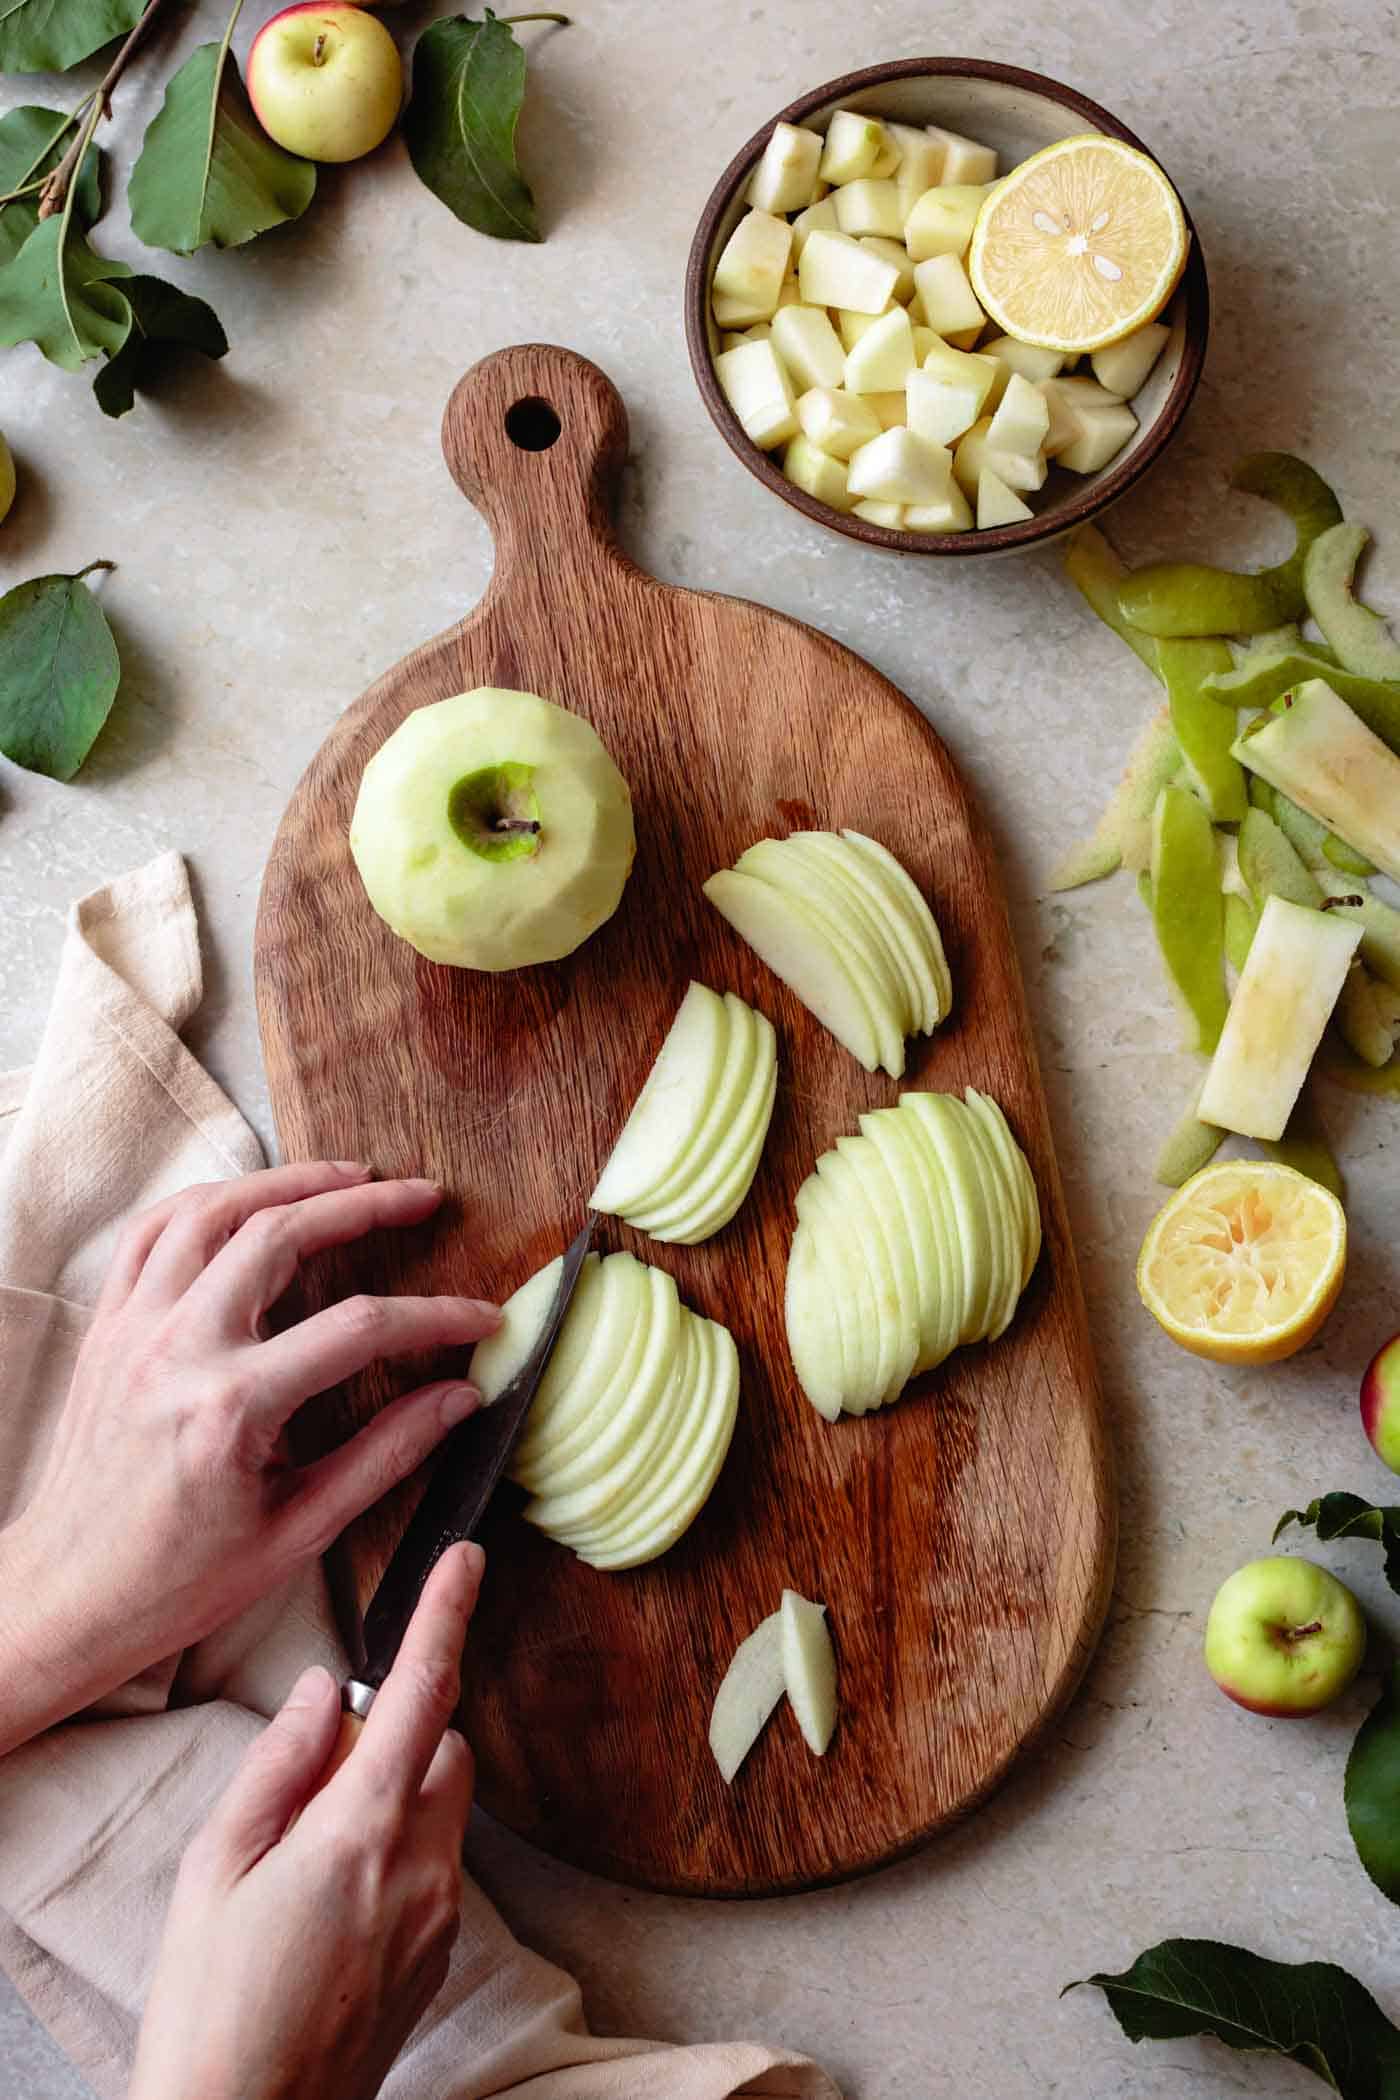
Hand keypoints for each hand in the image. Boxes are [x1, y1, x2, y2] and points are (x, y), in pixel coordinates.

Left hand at [0, 1161, 497, 1751]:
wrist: (70, 1596)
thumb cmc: (182, 1581)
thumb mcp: (300, 1532)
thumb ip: (387, 1454)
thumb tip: (462, 1398)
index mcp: (232, 1409)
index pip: (360, 1329)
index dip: (436, 1317)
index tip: (484, 1318)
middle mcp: (178, 1351)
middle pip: (279, 1236)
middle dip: (362, 1205)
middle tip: (421, 1195)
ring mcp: (134, 1331)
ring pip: (210, 1214)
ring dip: (285, 1183)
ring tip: (347, 1176)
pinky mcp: (107, 1329)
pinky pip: (151, 1233)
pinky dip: (205, 1202)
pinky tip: (251, 1200)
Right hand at [130, 1542, 481, 2099]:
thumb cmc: (209, 2004)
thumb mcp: (213, 1867)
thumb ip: (278, 1764)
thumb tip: (329, 1692)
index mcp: (361, 1832)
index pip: (424, 1693)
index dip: (447, 1616)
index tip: (467, 1561)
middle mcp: (422, 1868)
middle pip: (446, 1751)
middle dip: (400, 1737)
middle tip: (314, 1784)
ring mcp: (439, 1918)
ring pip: (442, 1811)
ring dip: (395, 1799)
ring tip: (307, 1862)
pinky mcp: (438, 1958)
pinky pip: (434, 1869)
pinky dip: (396, 1855)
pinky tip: (326, 1908)